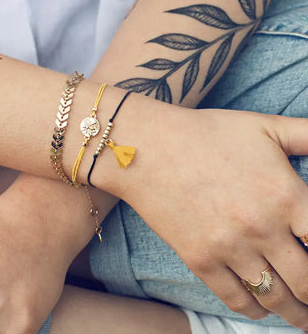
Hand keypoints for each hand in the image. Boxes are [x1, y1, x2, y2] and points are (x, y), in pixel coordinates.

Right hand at [102, 98, 307, 328]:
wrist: (148, 149)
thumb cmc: (205, 133)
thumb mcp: (263, 126)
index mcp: (286, 195)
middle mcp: (263, 228)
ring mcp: (229, 248)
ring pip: (276, 298)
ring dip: (295, 312)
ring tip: (302, 316)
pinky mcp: (200, 259)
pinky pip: (238, 300)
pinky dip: (257, 311)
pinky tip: (263, 309)